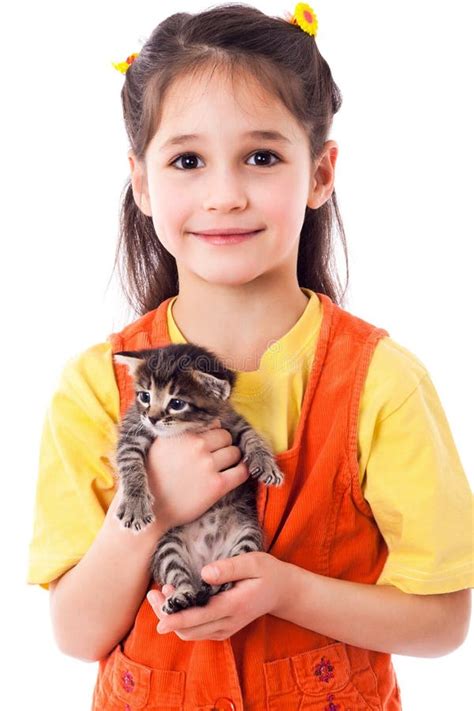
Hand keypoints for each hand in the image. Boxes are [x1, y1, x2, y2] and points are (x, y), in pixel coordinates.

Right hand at [146, 418, 249, 530]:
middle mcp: (196, 446)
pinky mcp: (216, 485)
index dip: (213, 434)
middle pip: (226, 436)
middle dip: (223, 445)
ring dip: (232, 458)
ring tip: (222, 467)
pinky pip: (241, 472)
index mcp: (182, 434)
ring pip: (235, 452)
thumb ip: (182, 433)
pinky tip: (236, 473)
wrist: (152, 510)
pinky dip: (242, 471)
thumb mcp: (161, 446)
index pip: (213, 424)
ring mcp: (207, 465)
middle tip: (216, 456)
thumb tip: (211, 422)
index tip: (210, 443)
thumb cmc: (154, 478)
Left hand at [146, 552, 288, 640]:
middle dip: (166, 616)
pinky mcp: (222, 628)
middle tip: (152, 594)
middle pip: (189, 629)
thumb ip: (229, 568)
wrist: (282, 591)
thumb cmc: (267, 573)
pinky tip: (175, 600)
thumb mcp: (253, 563)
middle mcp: (227, 623)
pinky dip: (182, 620)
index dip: (177, 619)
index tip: (159, 619)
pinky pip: (197, 631)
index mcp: (234, 606)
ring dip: (172, 618)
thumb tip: (203, 573)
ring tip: (159, 594)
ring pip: (191, 633)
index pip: (200, 618)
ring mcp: (225, 628)